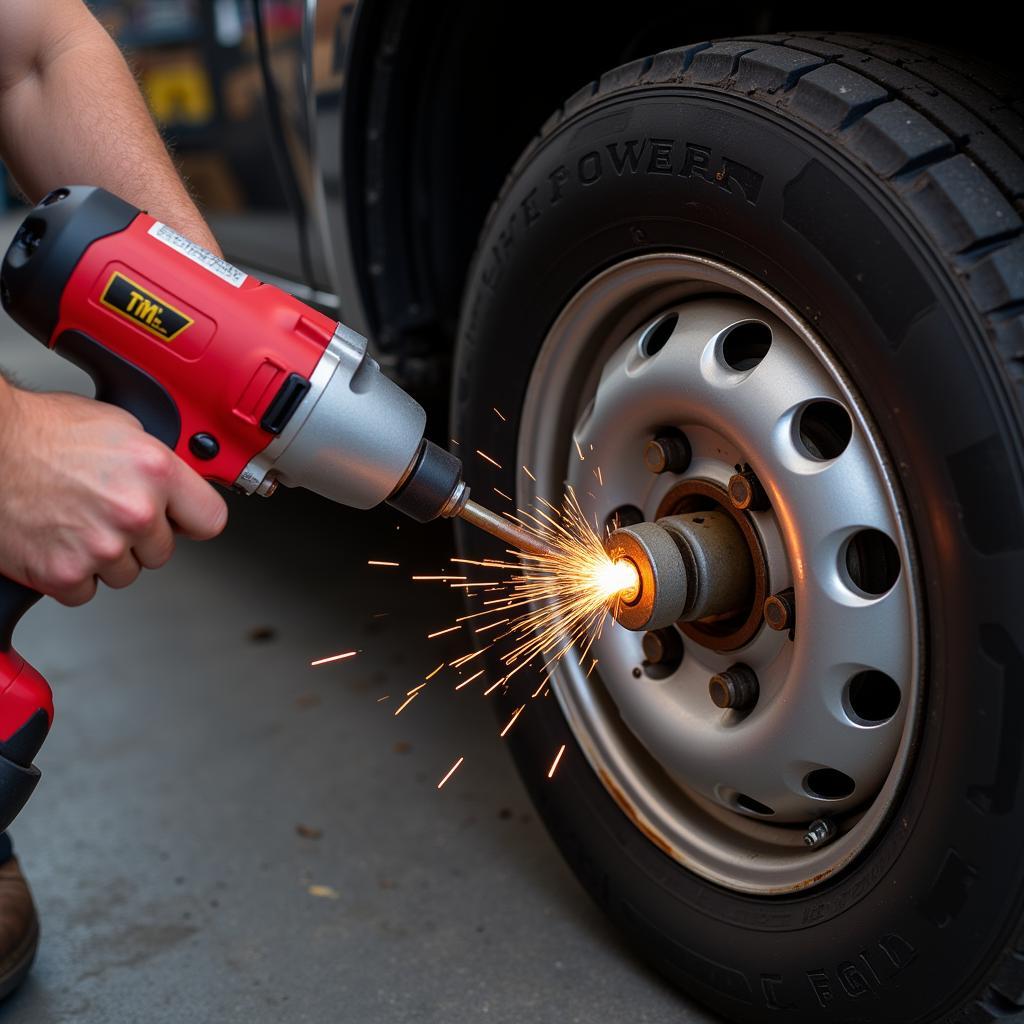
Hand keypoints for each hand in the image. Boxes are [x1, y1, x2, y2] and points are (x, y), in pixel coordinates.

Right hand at [0, 382, 226, 604]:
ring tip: (75, 520)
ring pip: (125, 573)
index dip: (191, 520)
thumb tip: (177, 485)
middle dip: (140, 537)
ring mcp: (101, 547)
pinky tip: (57, 540)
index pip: (210, 520)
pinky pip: (85, 590)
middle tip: (104, 510)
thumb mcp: (121, 427)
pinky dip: (70, 573)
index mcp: (156, 472)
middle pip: (163, 552)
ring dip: (105, 556)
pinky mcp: (64, 574)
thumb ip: (157, 463)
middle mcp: (135, 512)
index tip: (181, 520)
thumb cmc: (41, 432)